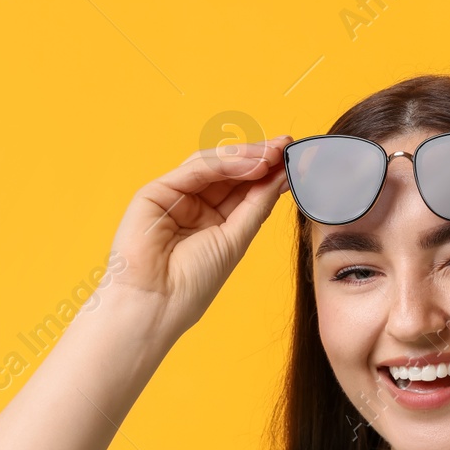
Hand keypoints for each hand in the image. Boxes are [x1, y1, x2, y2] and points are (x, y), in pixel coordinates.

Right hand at [106, 136, 292, 331]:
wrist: (157, 303)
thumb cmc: (194, 282)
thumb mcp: (236, 240)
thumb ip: (255, 206)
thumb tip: (280, 178)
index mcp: (214, 221)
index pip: (245, 189)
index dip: (268, 173)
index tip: (293, 159)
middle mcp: (194, 206)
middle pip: (230, 172)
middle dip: (259, 158)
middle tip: (285, 146)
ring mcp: (175, 197)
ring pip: (213, 166)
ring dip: (245, 157)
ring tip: (272, 154)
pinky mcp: (155, 192)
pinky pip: (193, 171)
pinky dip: (223, 164)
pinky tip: (249, 163)